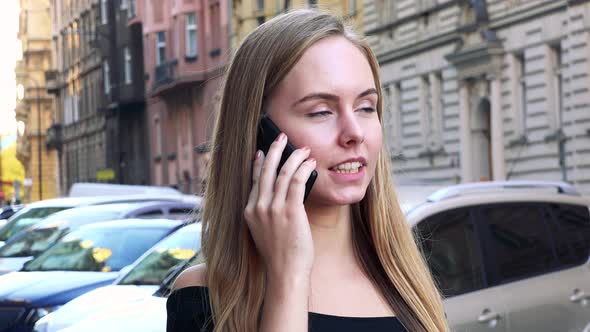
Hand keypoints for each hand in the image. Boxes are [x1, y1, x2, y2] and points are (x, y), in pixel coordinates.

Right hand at [244, 133, 315, 279]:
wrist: (285, 273)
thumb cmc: (280, 255)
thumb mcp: (265, 231)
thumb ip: (268, 213)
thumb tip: (282, 195)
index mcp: (249, 211)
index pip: (254, 180)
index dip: (260, 163)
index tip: (263, 151)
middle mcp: (258, 207)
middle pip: (266, 170)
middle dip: (275, 150)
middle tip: (282, 137)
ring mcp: (273, 208)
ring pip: (283, 173)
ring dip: (295, 157)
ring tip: (304, 149)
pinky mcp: (290, 210)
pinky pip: (297, 182)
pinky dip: (304, 169)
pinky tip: (310, 163)